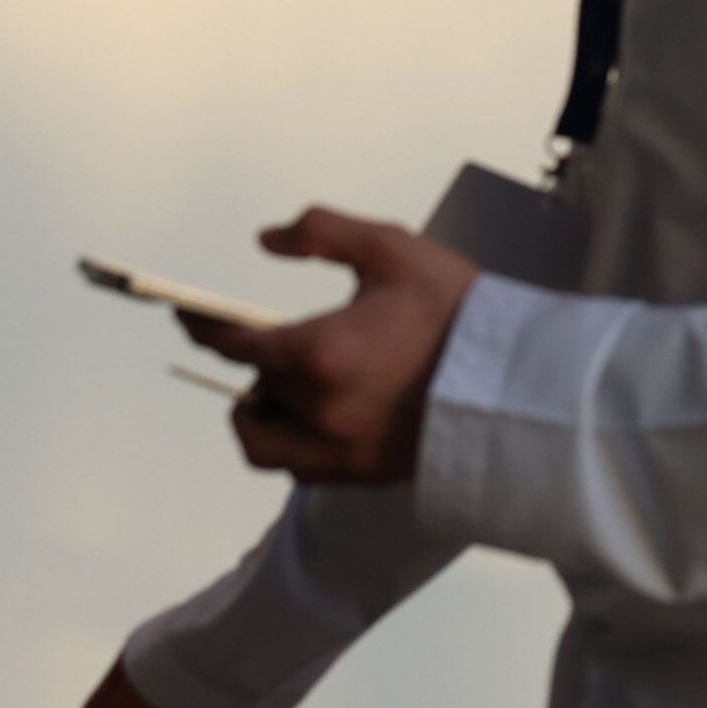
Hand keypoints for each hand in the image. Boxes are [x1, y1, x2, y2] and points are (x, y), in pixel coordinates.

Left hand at [180, 206, 480, 482]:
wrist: (521, 382)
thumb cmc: (459, 310)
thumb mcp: (390, 248)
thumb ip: (320, 232)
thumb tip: (266, 238)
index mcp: (319, 353)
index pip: (234, 343)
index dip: (202, 324)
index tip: (185, 313)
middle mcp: (318, 411)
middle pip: (249, 389)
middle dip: (247, 359)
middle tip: (255, 335)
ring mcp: (339, 451)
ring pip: (262, 443)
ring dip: (257, 412)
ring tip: (280, 383)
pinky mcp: (362, 475)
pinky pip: (299, 468)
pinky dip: (291, 441)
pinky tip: (312, 412)